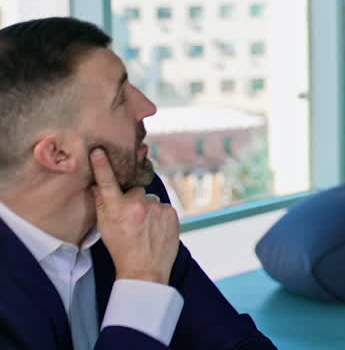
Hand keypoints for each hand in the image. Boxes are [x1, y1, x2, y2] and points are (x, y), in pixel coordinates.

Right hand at [90, 148, 178, 284]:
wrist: (145, 269)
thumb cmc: (121, 249)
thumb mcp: (105, 228)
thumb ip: (101, 204)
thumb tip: (97, 185)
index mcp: (118, 209)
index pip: (108, 183)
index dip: (103, 166)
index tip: (99, 151)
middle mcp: (138, 205)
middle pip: (135, 190)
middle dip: (133, 199)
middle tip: (132, 217)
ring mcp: (157, 208)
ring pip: (150, 199)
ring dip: (147, 208)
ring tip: (145, 227)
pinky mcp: (171, 212)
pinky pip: (162, 206)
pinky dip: (158, 214)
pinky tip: (155, 228)